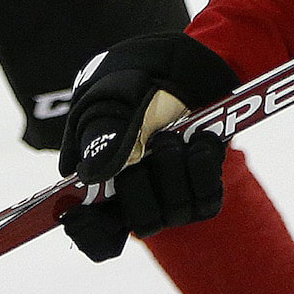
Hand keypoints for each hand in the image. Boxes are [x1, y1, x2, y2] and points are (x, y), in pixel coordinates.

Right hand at [55, 32, 238, 260]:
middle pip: (139, 223)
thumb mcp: (112, 95)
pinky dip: (205, 169)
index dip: (87, 231)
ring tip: (175, 132)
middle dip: (144, 185)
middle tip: (150, 144)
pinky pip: (208, 202)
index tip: (85, 214)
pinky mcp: (203, 187)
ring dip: (177, 171)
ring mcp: (170, 194)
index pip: (89, 229)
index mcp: (97, 177)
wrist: (186, 61)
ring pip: (175, 213)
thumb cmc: (137, 77)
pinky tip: (201, 139)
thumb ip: (102, 135)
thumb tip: (88, 177)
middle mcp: (134, 194)